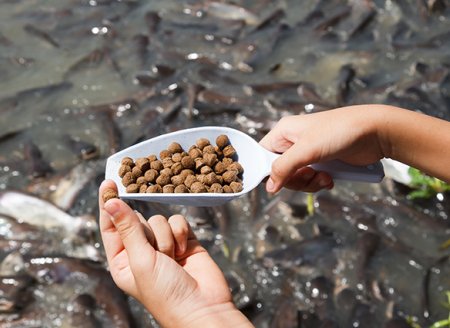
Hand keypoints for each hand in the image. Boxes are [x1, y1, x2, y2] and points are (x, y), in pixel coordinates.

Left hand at [98, 180, 251, 326]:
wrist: (204, 306)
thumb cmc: (166, 292)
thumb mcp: (140, 260)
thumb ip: (128, 228)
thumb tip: (110, 202)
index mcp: (122, 261)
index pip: (111, 226)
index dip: (109, 204)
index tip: (109, 182)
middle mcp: (141, 251)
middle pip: (137, 220)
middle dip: (147, 231)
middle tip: (154, 250)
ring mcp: (163, 245)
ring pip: (159, 219)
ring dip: (166, 236)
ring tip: (172, 258)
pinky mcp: (184, 240)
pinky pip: (177, 221)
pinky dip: (181, 233)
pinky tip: (184, 251)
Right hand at [259, 105, 384, 192]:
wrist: (376, 132)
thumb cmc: (341, 131)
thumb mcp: (307, 149)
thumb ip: (284, 167)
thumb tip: (270, 186)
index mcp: (284, 132)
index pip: (263, 155)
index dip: (267, 171)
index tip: (278, 181)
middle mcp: (293, 142)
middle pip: (279, 172)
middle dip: (295, 180)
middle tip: (309, 176)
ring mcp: (308, 153)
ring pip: (296, 179)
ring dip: (309, 183)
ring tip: (325, 177)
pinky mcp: (323, 161)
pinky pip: (311, 180)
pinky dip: (319, 183)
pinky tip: (331, 178)